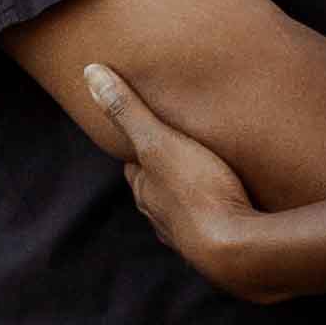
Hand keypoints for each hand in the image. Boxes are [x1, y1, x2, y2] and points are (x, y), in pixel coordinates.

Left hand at [81, 65, 265, 297]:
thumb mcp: (159, 142)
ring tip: (208, 174)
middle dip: (164, 171)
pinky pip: (214, 225)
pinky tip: (232, 206)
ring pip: (182, 210)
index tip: (147, 128)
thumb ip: (127, 110)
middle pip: (157, 189)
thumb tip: (89, 73)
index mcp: (146, 190)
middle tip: (179, 148)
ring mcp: (189, 236)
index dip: (139, 145)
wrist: (236, 251)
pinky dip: (217, 213)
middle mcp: (161, 216)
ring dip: (191, 194)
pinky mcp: (219, 248)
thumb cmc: (197, 192)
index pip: (133, 165)